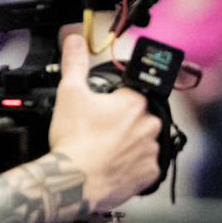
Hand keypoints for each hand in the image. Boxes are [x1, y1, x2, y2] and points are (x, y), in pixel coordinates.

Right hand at [48, 30, 162, 210]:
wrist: (73, 181)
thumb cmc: (74, 140)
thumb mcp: (69, 93)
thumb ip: (75, 63)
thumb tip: (75, 40)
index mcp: (135, 103)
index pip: (131, 94)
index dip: (113, 102)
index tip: (100, 112)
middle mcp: (150, 125)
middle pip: (138, 119)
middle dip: (122, 124)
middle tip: (98, 132)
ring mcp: (152, 151)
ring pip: (142, 143)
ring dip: (128, 146)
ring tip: (103, 151)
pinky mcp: (150, 174)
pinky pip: (144, 167)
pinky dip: (131, 167)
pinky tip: (112, 166)